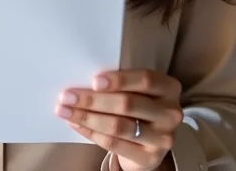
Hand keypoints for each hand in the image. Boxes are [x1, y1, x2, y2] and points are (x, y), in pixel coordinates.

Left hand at [55, 69, 182, 170]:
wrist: (150, 141)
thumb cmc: (138, 103)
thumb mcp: (138, 88)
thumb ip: (120, 82)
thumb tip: (83, 78)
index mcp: (169, 88)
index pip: (145, 79)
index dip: (119, 80)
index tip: (93, 80)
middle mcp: (170, 113)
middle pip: (127, 104)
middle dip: (92, 100)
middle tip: (67, 96)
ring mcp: (161, 139)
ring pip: (118, 126)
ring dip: (86, 117)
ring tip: (65, 110)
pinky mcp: (149, 158)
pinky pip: (113, 143)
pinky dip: (90, 132)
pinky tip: (75, 124)